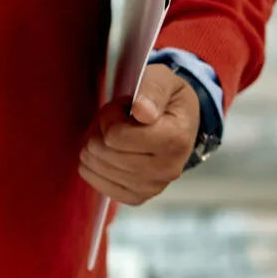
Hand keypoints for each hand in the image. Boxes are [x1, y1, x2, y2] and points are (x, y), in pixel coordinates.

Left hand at [80, 63, 197, 205]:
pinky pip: (97, 184)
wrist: (181, 125)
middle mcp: (167, 169)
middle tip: (119, 120)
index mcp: (175, 139)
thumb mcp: (164, 80)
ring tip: (117, 135)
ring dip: (98, 146)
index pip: (115, 136)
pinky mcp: (138, 197)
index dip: (110, 115)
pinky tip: (110, 153)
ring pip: (96, 167)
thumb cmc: (168, 100)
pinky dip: (95, 166)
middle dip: (101, 130)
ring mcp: (152, 187)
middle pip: (102, 151)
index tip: (125, 107)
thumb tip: (142, 111)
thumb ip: (152, 88)